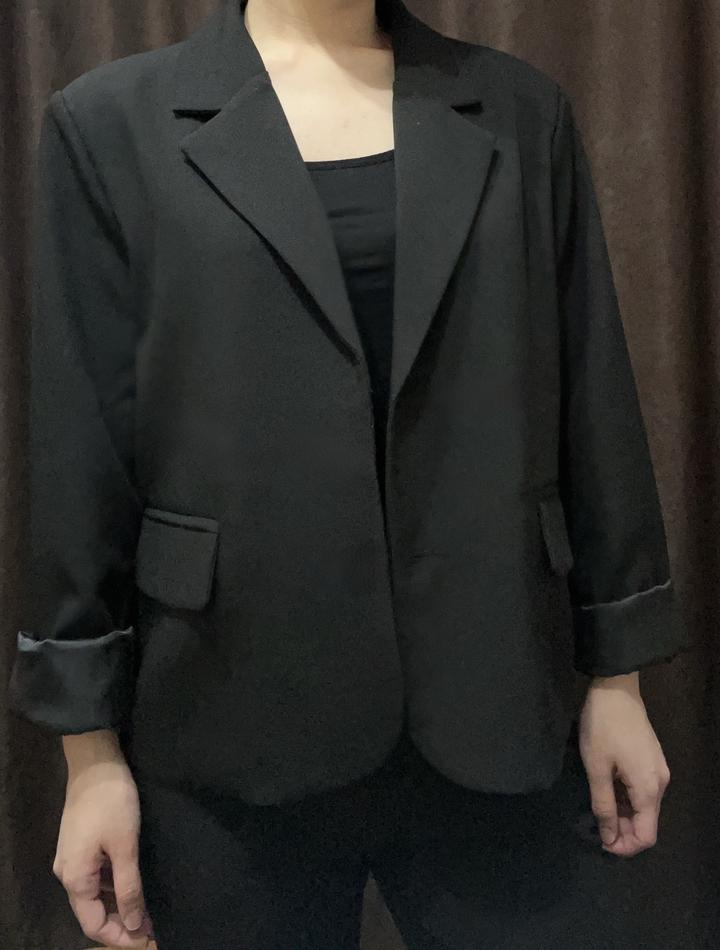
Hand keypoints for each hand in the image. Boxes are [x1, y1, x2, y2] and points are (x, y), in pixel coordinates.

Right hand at [55, 732, 153, 946]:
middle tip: (153, 923)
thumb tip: (135, 925)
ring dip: (119, 902)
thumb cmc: (111, 803)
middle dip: (122, 921)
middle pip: (93, 911)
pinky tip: (134, 881)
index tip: (148, 938)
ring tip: (149, 905)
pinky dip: (114, 883)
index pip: (93, 924)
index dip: (120, 936)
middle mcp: (67, 873)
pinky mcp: (80, 842)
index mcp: (74, 879)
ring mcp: (72, 857)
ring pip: (95, 893)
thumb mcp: (125, 846)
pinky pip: (96, 874)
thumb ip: (128, 888)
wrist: (95, 762)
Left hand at [578, 672, 670, 857]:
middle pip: (646, 822)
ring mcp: (658, 770)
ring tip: (597, 806)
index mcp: (649, 789)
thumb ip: (603, 805)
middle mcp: (660, 783)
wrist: (616, 689)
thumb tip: (609, 837)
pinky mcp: (651, 760)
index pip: (647, 835)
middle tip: (594, 823)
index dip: (625, 845)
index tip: (600, 842)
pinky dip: (625, 797)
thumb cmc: (603, 727)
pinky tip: (607, 789)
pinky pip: (641, 790)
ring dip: (622, 813)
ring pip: (643, 806)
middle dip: (622, 829)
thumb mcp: (597, 768)